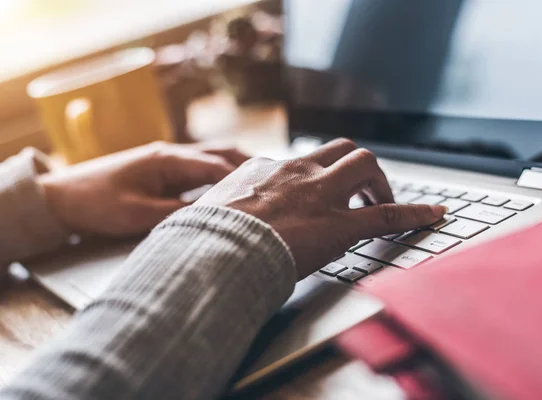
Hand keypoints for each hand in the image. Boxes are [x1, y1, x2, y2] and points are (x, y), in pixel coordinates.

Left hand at [39, 141, 248, 236]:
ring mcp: (166, 160)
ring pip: (211, 157)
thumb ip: (178, 213)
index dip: (244, 178)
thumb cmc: (95, 204)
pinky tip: (228, 188)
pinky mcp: (161, 170)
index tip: (268, 190)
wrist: (61, 197)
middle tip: (274, 179)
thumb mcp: (138, 215)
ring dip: (235, 167)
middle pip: (220, 153)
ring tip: (259, 182)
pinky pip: (198, 168)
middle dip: (248, 165)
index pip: (217, 165)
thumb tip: (214, 216)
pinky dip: (219, 174)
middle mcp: (171, 154)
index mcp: (167, 160)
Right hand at [197, 139, 446, 278]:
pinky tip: (435, 215)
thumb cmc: (203, 239)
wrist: (212, 253)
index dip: (317, 174)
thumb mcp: (206, 213)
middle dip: (358, 166)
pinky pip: (388, 213)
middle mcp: (297, 172)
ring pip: (366, 164)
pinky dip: (415, 212)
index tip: (321, 185)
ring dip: (380, 181)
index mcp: (265, 169)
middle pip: (342, 149)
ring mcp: (321, 194)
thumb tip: (205, 223)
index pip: (301, 162)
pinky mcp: (340, 224)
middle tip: (364, 189)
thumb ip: (220, 211)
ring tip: (386, 200)